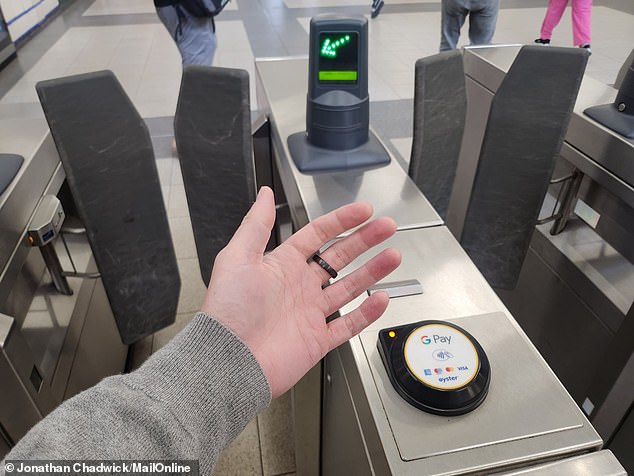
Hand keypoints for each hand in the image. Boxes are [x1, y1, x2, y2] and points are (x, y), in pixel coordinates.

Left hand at [201, 186, 400, 397]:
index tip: (363, 210)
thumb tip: (264, 195)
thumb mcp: (237, 258)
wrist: (229, 360)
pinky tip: (381, 298)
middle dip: (365, 240)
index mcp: (281, 265)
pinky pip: (348, 324)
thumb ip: (256, 225)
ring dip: (372, 271)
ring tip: (393, 256)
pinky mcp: (317, 339)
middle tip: (386, 227)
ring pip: (349, 287)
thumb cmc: (227, 311)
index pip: (317, 235)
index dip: (341, 220)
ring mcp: (310, 313)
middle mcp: (298, 287)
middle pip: (339, 257)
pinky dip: (366, 313)